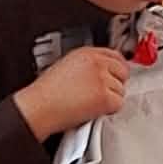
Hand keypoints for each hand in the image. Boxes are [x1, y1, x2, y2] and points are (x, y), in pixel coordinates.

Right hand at [15, 43, 129, 136]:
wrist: (39, 107)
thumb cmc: (46, 93)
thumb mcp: (65, 66)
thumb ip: (87, 66)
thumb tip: (102, 72)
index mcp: (85, 53)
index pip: (115, 55)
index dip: (117, 67)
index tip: (117, 75)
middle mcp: (96, 63)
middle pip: (123, 71)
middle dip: (116, 83)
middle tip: (101, 94)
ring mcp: (102, 79)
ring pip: (121, 90)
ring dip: (110, 98)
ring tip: (89, 102)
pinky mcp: (105, 97)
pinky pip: (118, 104)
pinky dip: (109, 110)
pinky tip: (93, 110)